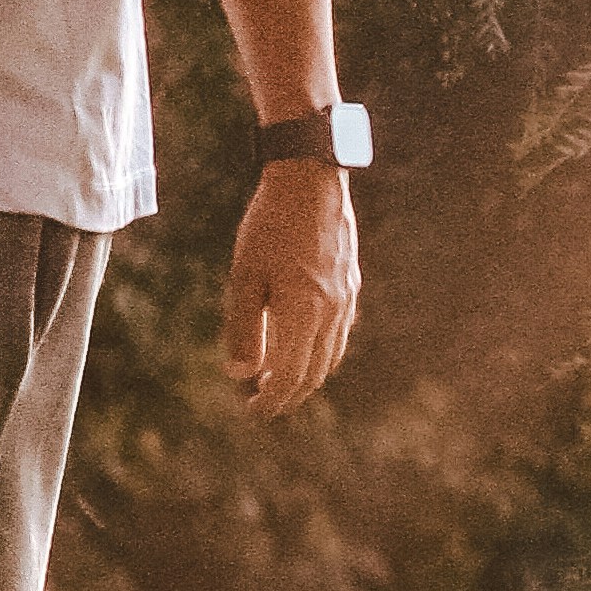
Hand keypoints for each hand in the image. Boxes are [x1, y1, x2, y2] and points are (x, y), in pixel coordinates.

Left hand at [222, 160, 358, 418]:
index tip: (254, 412)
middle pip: (314, 372)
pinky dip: (322, 352)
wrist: (311, 178)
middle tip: (263, 403)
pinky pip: (339, 332)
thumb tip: (240, 374)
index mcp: (304, 312)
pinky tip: (305, 346)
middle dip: (289, 394)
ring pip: (330, 355)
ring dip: (307, 376)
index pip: (291, 376)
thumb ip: (242, 327)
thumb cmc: (270, 225)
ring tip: (281, 381)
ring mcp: (346, 297)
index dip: (273, 400)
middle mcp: (332, 311)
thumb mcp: (244, 275)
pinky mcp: (350, 283)